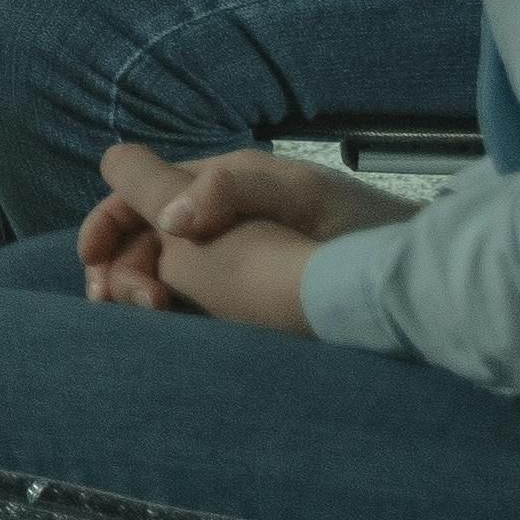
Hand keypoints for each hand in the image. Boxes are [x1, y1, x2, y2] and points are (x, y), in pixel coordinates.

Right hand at [76, 139, 412, 332]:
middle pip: (144, 240)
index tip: (93, 263)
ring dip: (141, 294)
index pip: (139, 194)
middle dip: (121, 269)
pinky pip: (194, 303)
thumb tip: (169, 218)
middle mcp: (219, 219)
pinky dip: (172, 315)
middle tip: (132, 308)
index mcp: (220, 186)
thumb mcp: (297, 195)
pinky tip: (175, 333)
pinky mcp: (253, 298)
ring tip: (151, 320)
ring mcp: (236, 260)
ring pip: (164, 275)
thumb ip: (227, 189)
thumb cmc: (364, 229)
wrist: (427, 279)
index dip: (108, 224)